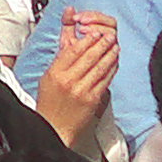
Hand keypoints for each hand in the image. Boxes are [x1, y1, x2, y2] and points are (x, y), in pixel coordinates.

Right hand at [36, 11, 119, 146]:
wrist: (53, 128)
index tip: (94, 33)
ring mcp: (82, 90)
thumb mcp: (47, 78)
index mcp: (55, 73)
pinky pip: (105, 81)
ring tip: (115, 46)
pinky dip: (111, 70)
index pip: (73, 51)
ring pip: (99, 67)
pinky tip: (114, 63)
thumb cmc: (49, 104)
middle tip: (108, 36)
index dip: (86, 40)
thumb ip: (60, 61)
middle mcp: (69, 81)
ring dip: (109, 54)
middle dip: (101, 44)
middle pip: (89, 57)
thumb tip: (71, 43)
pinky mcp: (92, 100)